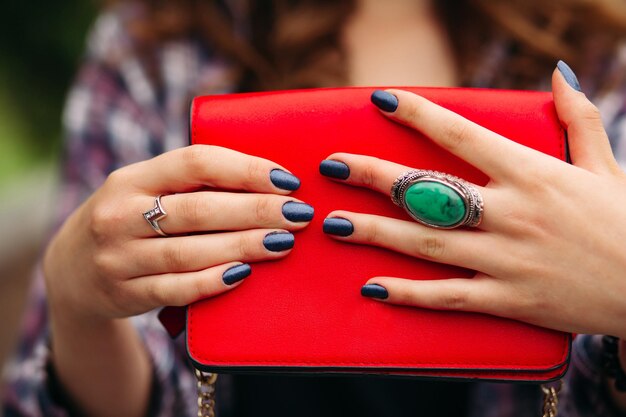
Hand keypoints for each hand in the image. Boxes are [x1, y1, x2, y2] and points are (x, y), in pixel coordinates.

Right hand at [44, 145, 312, 320]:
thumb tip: (269, 181)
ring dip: (245, 246)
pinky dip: (212, 281)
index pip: (195, 162)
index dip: (245, 169)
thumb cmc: (130, 220)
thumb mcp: (144, 190)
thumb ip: (190, 184)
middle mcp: (120, 214)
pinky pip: (175, 289)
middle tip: (299, 214)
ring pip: (191, 250)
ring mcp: (119, 257)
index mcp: (131, 178)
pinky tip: (244, 274)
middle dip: (257, 210)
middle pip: (200, 210)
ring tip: (285, 242)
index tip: (287, 180)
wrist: (72, 271)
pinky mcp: (125, 293)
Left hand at [321, 65, 625, 337]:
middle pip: (428, 191)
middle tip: (332, 167)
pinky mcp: (510, 301)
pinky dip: (409, 294)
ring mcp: (507, 260)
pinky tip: (372, 287)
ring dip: (375, 233)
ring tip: (333, 225)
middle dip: (374, 177)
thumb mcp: (605, 165)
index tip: (378, 102)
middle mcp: (512, 215)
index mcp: (533, 174)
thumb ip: (576, 119)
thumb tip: (560, 75)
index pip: (461, 136)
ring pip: (426, 244)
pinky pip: (449, 297)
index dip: (417, 115)